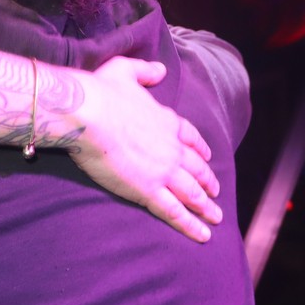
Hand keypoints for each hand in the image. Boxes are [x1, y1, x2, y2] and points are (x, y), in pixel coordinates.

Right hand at [68, 56, 220, 242]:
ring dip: (206, 206)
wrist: (89, 113)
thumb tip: (159, 69)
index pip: (191, 138)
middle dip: (208, 181)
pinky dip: (191, 225)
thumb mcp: (125, 70)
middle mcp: (172, 148)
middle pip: (197, 169)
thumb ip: (145, 70)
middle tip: (216, 191)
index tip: (207, 157)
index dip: (201, 149)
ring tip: (215, 217)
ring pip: (192, 193)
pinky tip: (203, 235)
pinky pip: (176, 212)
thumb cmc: (101, 91)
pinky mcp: (149, 191)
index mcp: (167, 121)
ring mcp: (163, 171)